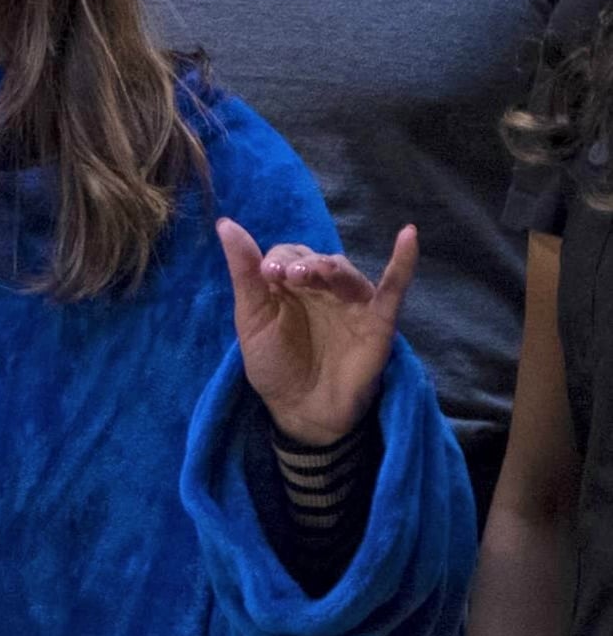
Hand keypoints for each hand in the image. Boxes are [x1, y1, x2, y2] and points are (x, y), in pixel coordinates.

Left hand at [218, 218, 418, 446]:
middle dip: (302, 263)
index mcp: (290, 286)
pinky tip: (408, 235)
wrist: (302, 411)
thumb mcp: (252, 319)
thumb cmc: (275, 365)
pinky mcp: (378, 321)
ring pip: (345, 272)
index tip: (266, 276)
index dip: (277, 260)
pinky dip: (403, 263)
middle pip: (316, 260)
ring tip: (313, 273)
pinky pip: (394, 288)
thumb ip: (244, 272)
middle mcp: (322, 289)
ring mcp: (352, 303)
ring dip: (330, 267)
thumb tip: (225, 224)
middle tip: (289, 277)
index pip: (287, 255)